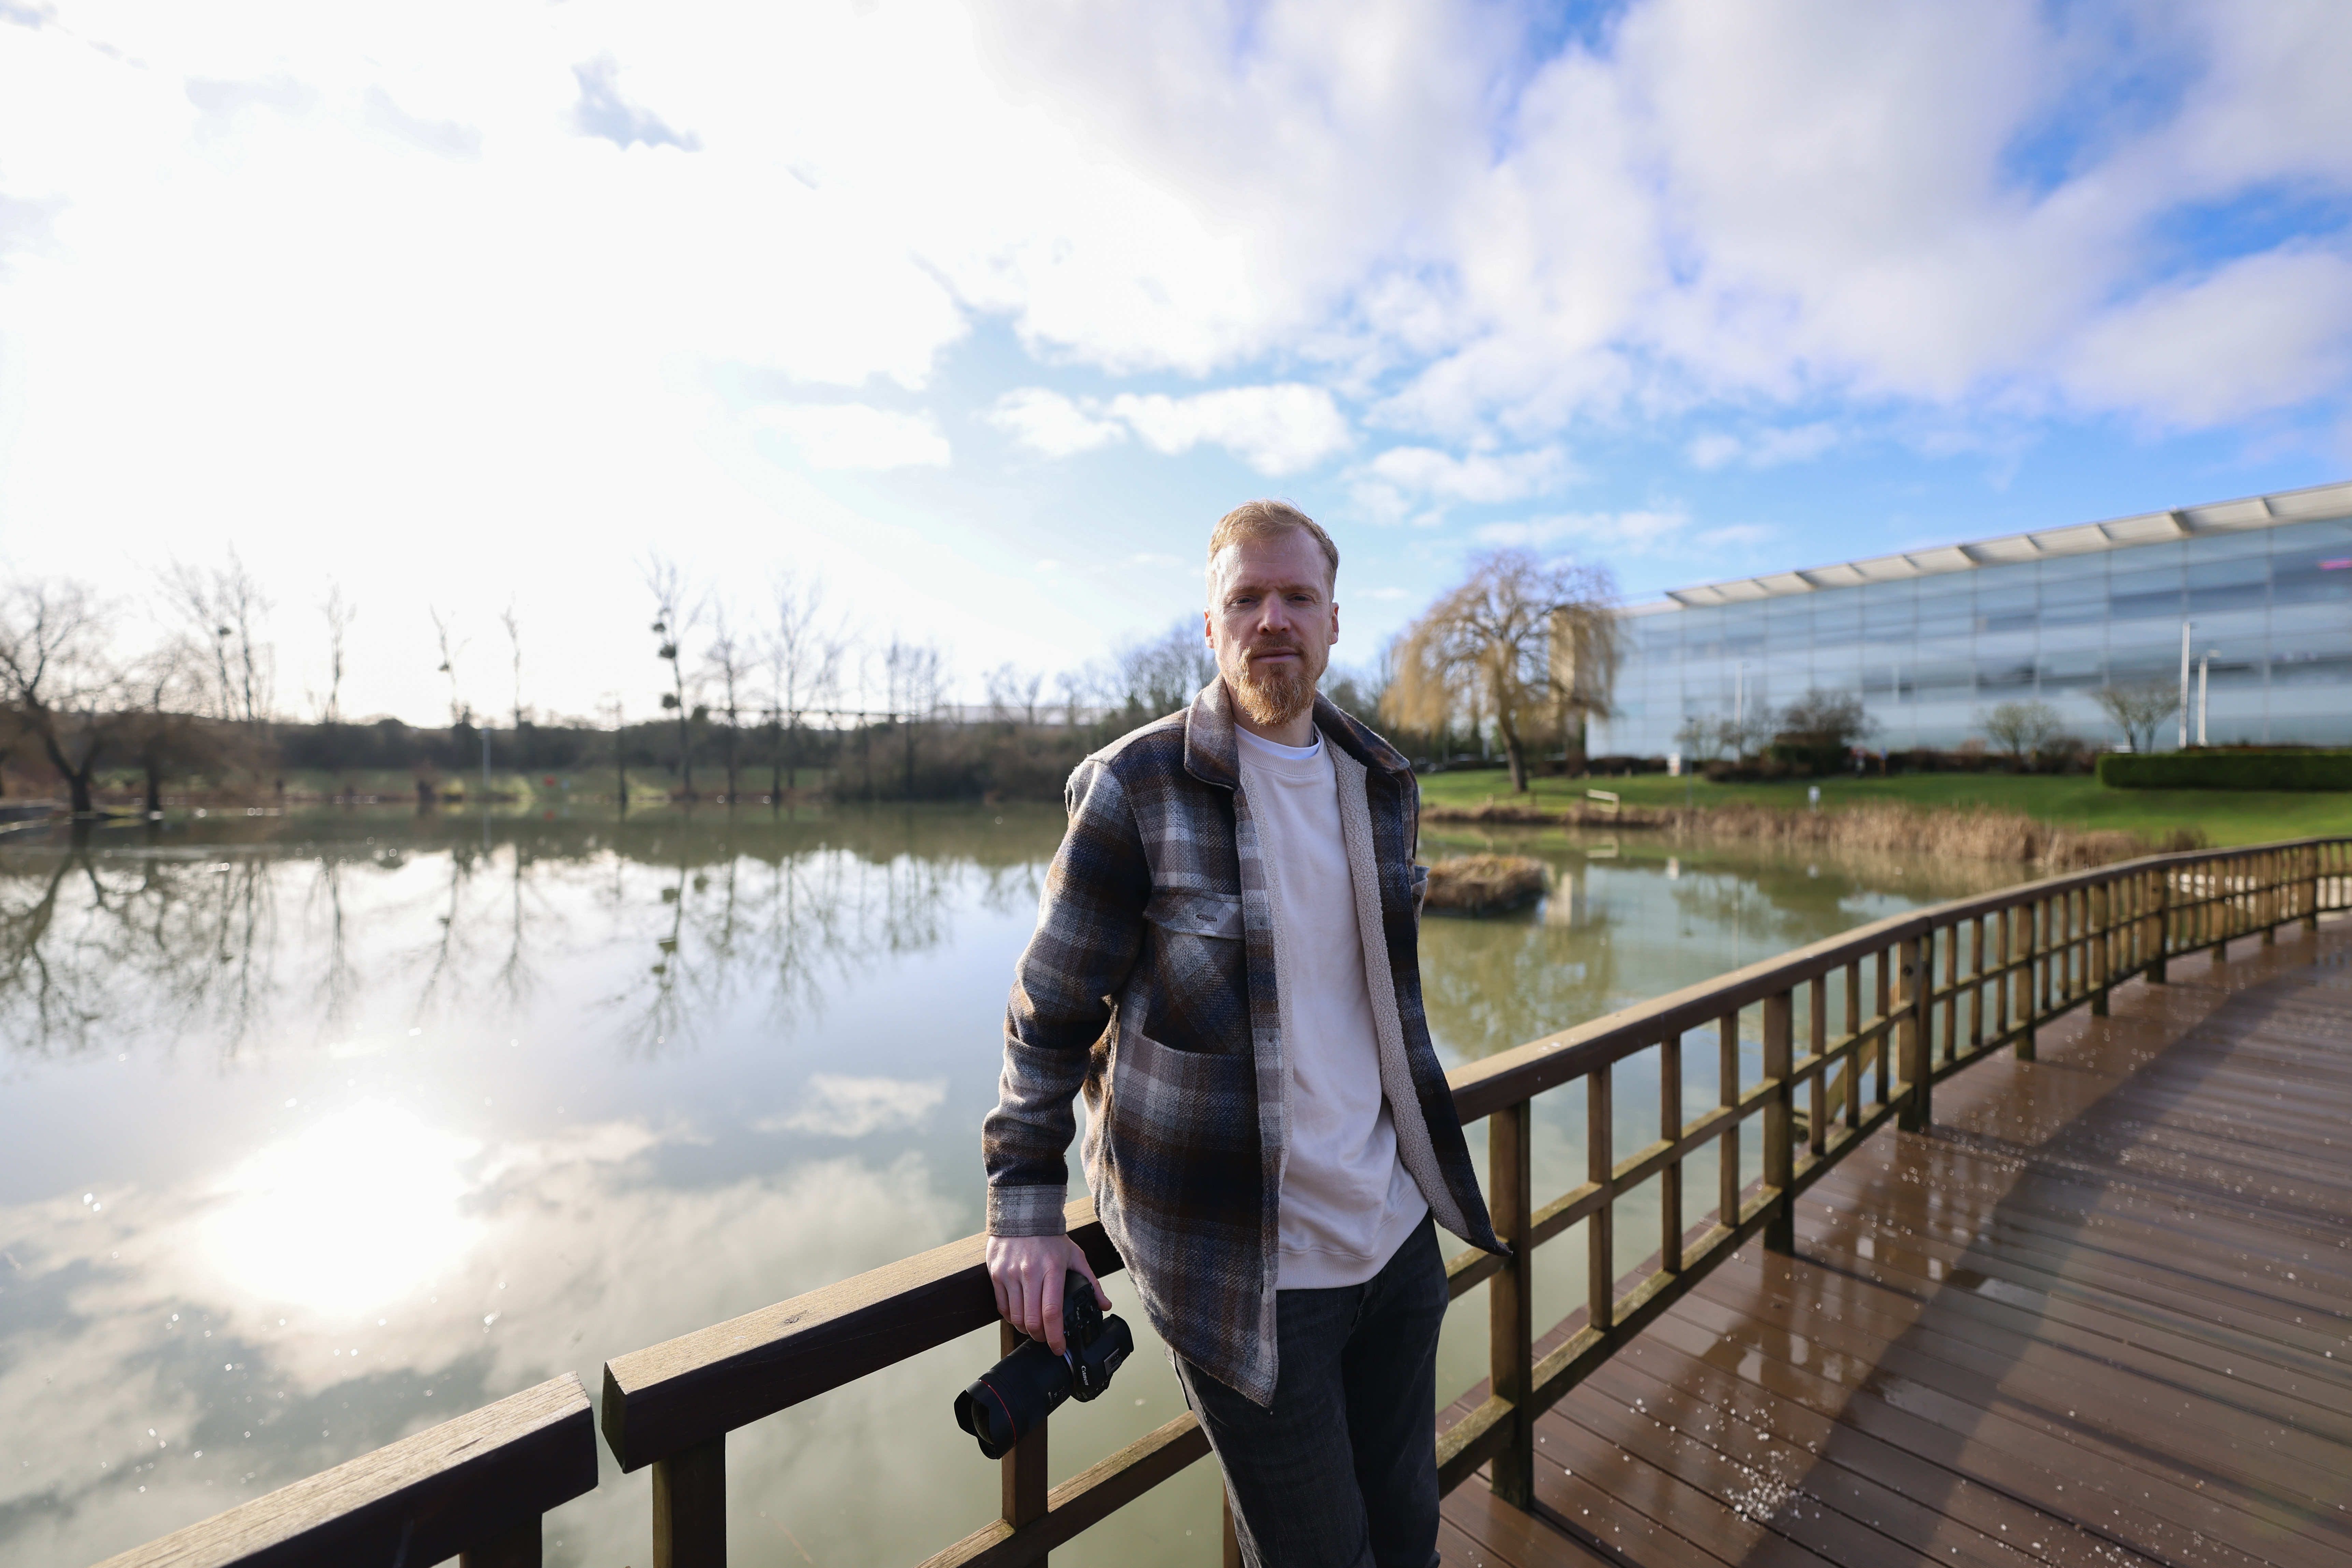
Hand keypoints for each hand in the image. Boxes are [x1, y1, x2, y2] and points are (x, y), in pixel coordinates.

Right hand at [985, 1233, 1109, 1355]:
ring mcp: (1010, 1273)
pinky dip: (1011, 1317)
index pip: (1052, 1312)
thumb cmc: (1050, 1237)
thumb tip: (1104, 1305)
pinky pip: (1002, 1307)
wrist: (1023, 1213)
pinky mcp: (996, 1273)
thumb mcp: (1075, 1256)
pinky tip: (1020, 1316)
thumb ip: (1091, 1282)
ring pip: (1015, 1317)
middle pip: (1032, 1320)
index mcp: (1052, 1269)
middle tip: (1047, 1339)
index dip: (1055, 1336)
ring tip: (1034, 1328)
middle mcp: (1029, 1272)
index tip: (1059, 1348)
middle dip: (1041, 1337)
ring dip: (1026, 1329)